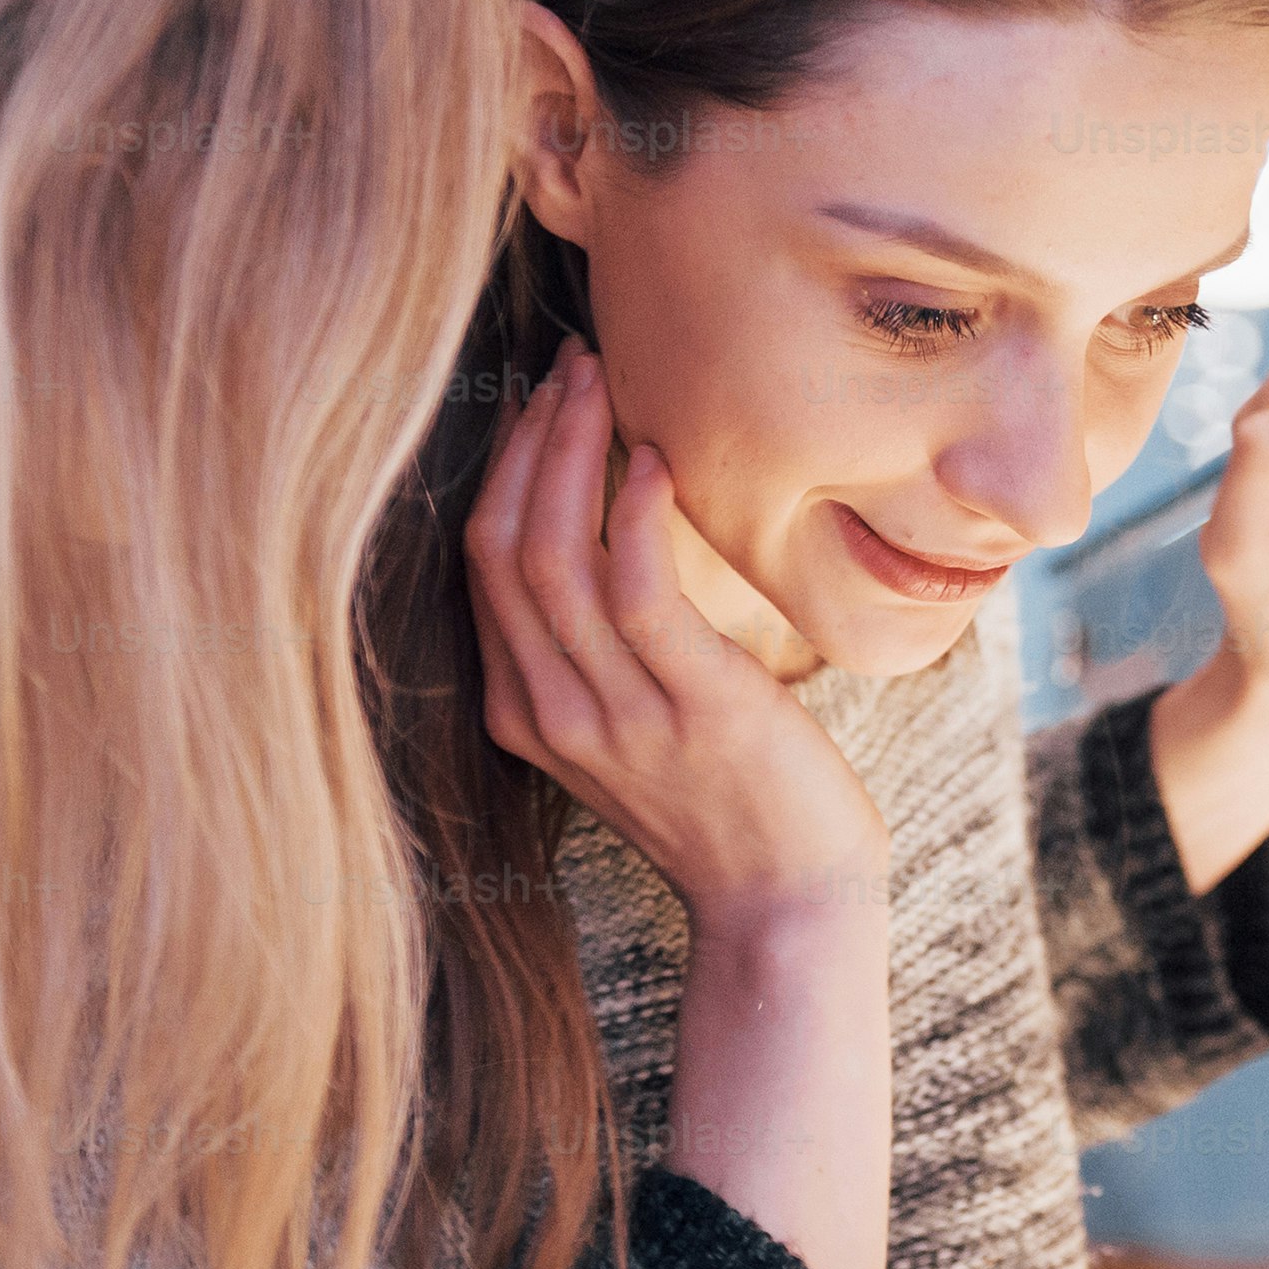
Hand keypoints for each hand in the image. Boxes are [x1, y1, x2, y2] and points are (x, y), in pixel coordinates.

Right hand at [466, 343, 892, 1268]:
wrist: (787, 905)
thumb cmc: (731, 802)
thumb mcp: (637, 725)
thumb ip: (604, 649)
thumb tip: (615, 534)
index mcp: (526, 711)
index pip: (481, 565)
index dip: (503, 469)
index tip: (542, 399)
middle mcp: (551, 710)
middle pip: (499, 546)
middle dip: (527, 440)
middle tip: (570, 363)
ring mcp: (613, 713)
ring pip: (552, 555)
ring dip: (573, 453)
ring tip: (603, 382)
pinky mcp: (690, 707)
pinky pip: (637, 591)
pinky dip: (634, 514)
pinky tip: (655, 458)